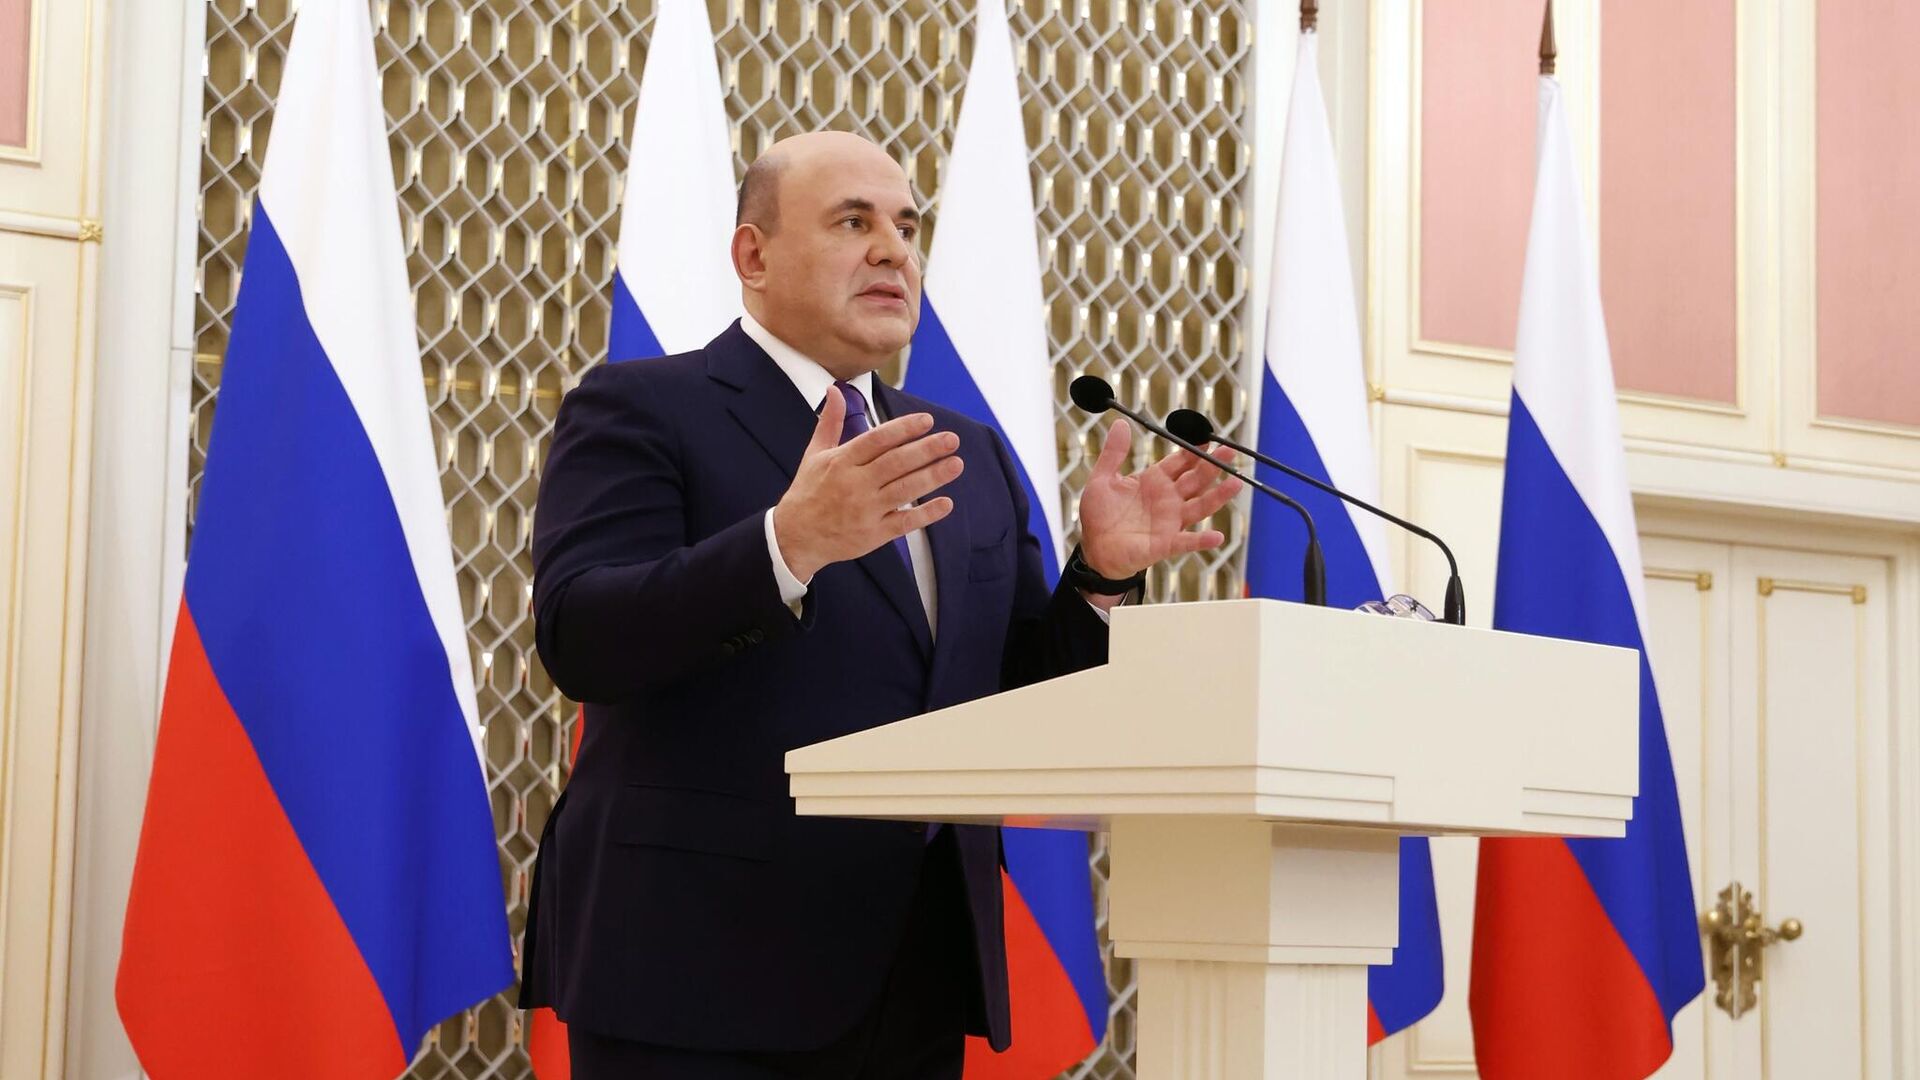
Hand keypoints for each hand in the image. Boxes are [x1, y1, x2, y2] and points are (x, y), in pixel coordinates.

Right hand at [772, 386, 961, 581]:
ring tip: (956, 463)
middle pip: (896, 463)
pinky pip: (904, 522)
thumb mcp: (814, 454)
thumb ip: (830, 422)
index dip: (903, 429)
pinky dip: (926, 513)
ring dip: (933, 476)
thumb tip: (835, 389)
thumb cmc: (808, 491)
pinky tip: (946, 503)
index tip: (927, 420)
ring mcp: (866, 511)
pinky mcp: (874, 534)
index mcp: (841, 462)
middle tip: (952, 439)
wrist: (795, 537)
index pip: (877, 440)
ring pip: (904, 490)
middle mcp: (855, 485)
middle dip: (926, 450)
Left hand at [1077, 419, 1239, 579]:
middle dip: (1212, 465)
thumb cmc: (1099, 515)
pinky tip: (1217, 537)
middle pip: (1196, 479)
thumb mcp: (1102, 479)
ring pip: (1200, 506)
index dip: (1194, 450)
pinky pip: (1187, 541)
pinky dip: (1202, 540)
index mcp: (1155, 481)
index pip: (1180, 461)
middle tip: (1229, 452)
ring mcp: (1170, 521)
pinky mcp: (1166, 543)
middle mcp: (1168, 499)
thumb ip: (1113, 453)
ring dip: (1218, 497)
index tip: (1209, 438)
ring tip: (1236, 484)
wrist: (1094, 548)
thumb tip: (1121, 423)